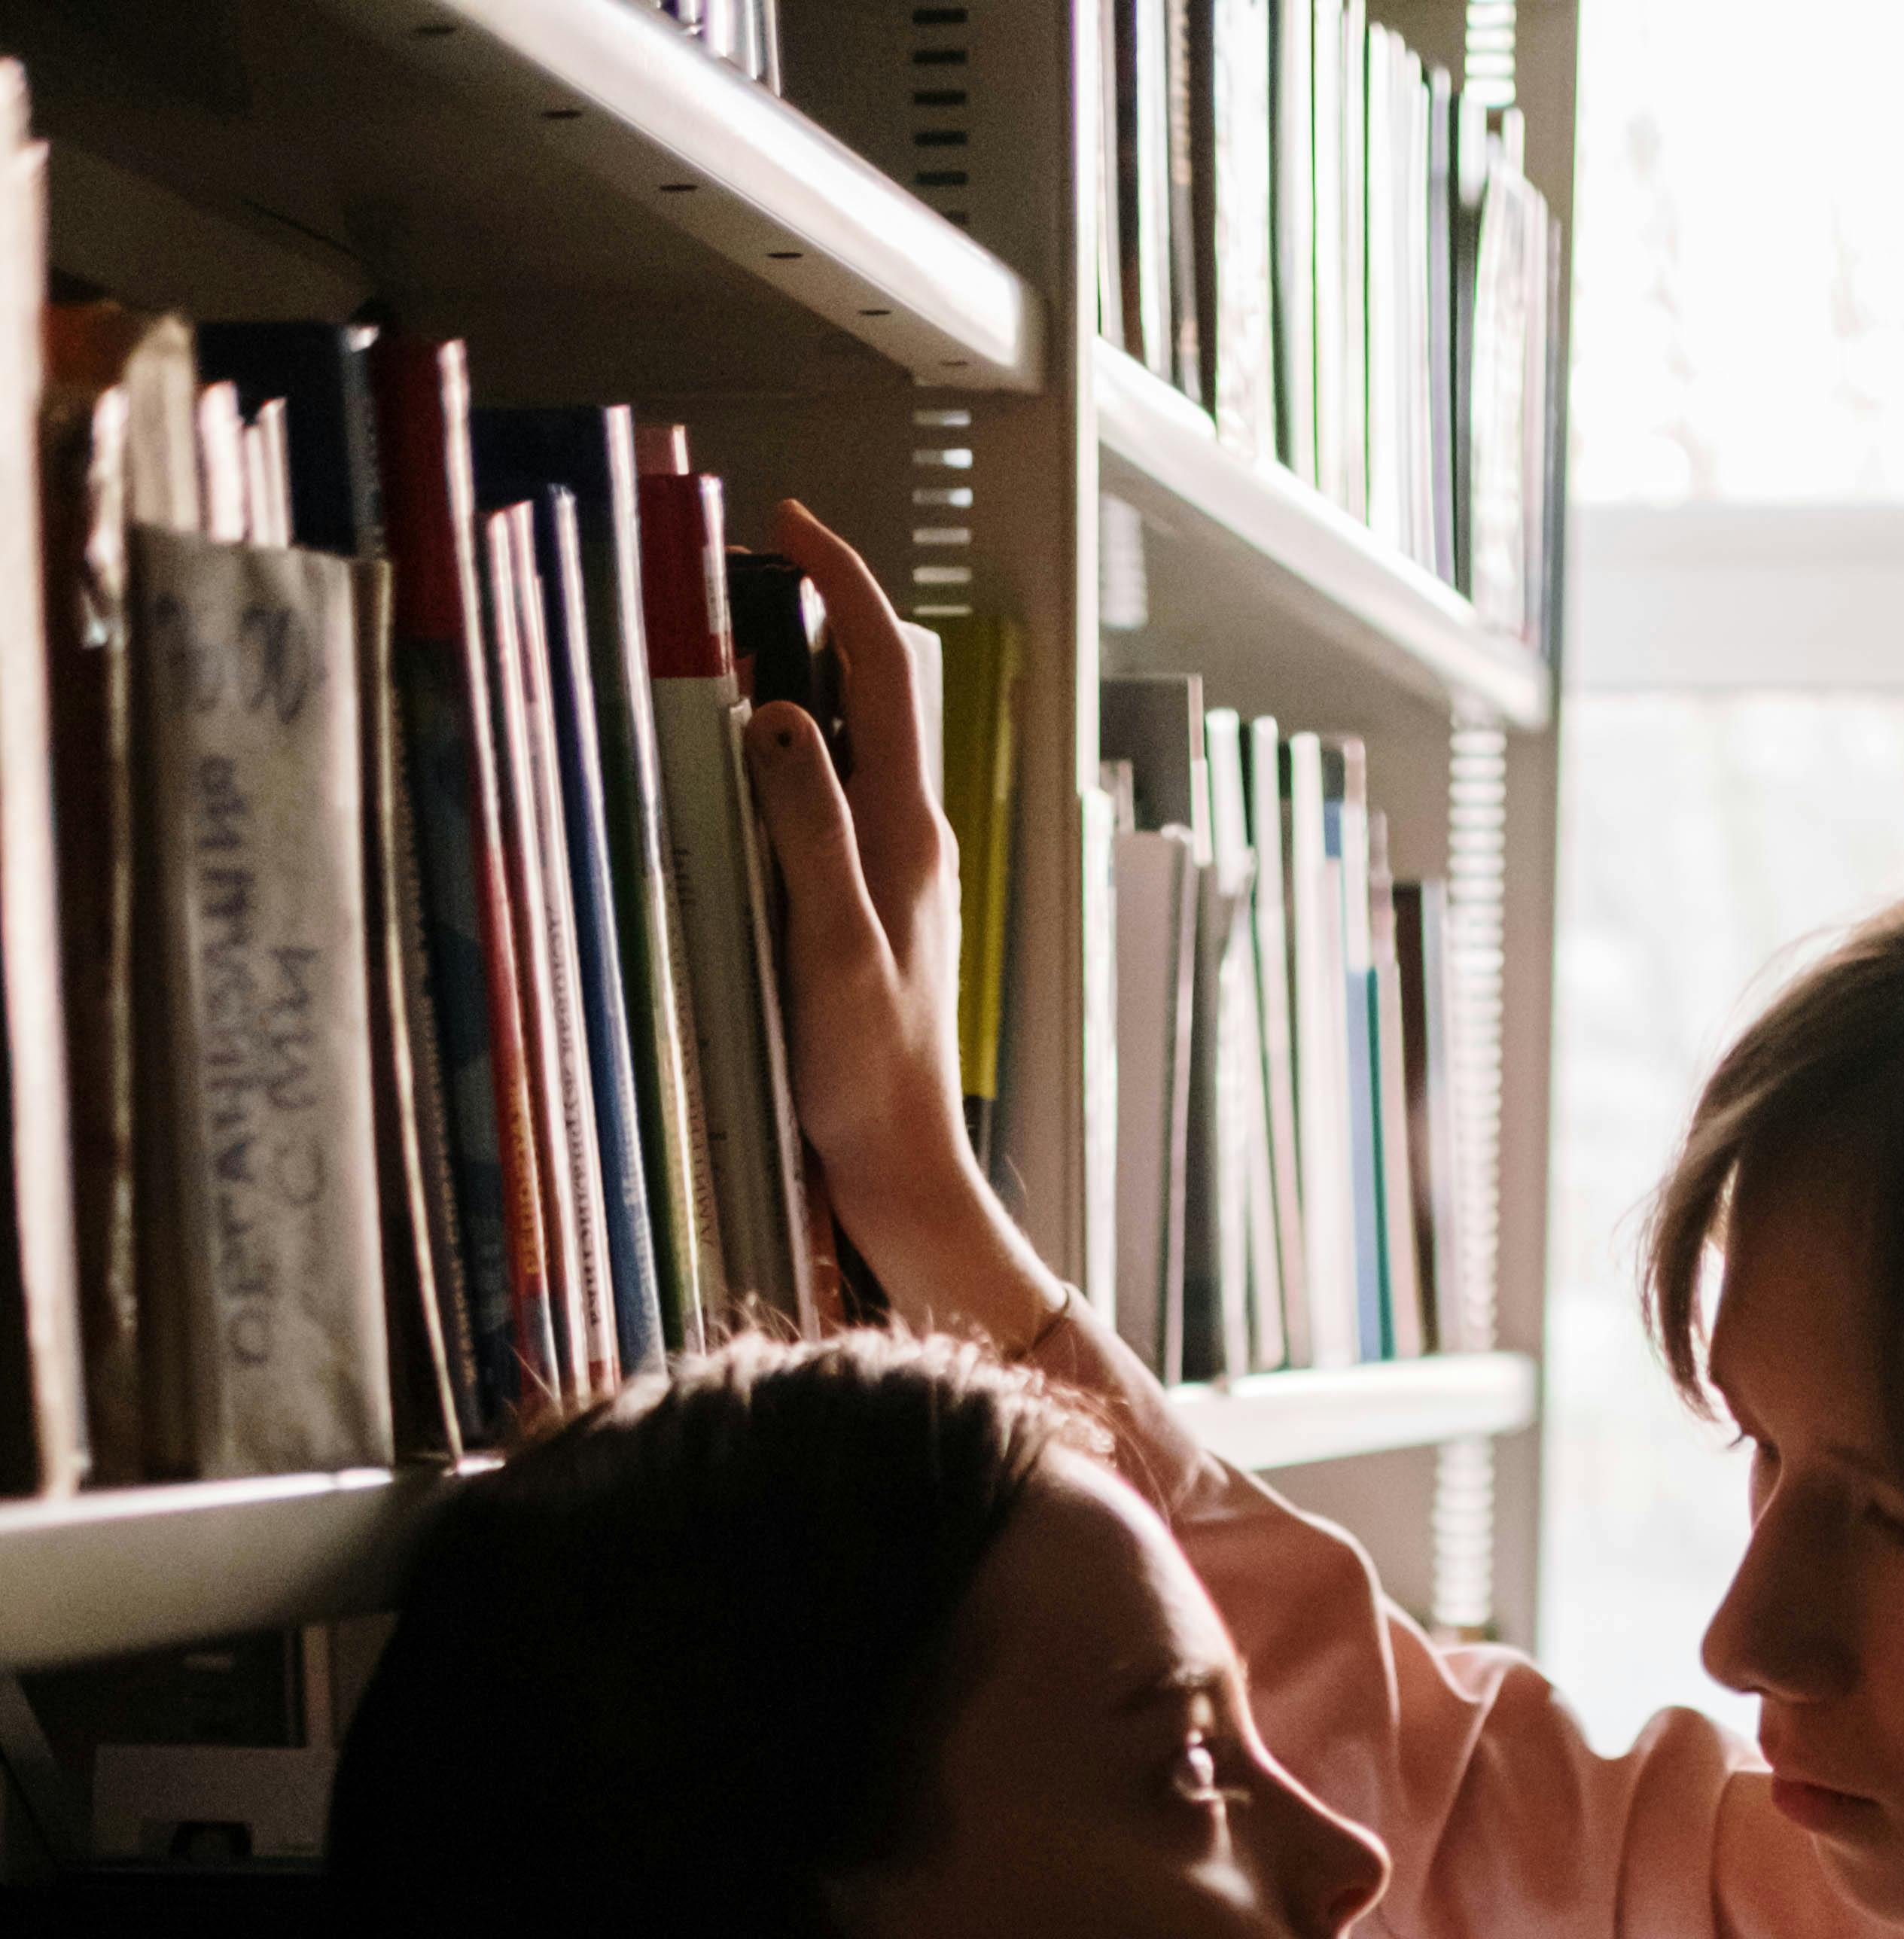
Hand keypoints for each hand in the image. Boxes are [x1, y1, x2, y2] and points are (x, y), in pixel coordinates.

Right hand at [744, 498, 1057, 1350]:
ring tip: (718, 654)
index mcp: (908, 833)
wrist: (902, 1177)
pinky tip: (735, 777)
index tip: (786, 523)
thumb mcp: (832, 948)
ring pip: (852, 746)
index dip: (841, 579)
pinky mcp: (870, 915)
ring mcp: (895, 878)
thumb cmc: (868, 1080)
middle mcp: (911, 841)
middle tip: (736, 574)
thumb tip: (783, 710)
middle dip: (815, 614)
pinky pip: (830, 806)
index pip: (886, 666)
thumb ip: (810, 829)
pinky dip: (787, 762)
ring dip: (797, 683)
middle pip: (874, 691)